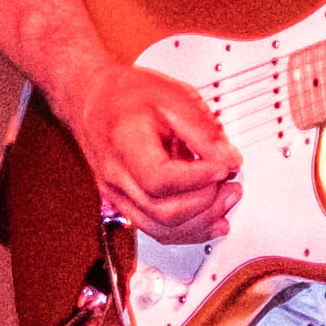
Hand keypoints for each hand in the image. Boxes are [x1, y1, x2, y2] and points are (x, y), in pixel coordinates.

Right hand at [73, 58, 240, 236]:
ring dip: (201, 222)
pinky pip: (156, 229)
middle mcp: (116, 177)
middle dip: (206, 203)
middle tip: (230, 183)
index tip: (224, 166)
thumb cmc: (127, 95)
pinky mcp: (125, 203)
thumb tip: (229, 160)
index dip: (198, 178)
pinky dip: (187, 230)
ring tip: (226, 198)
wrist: (94, 100)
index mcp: (124, 144)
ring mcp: (118, 195)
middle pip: (162, 211)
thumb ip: (203, 131)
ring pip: (160, 229)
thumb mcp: (173, 96)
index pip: (160, 179)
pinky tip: (211, 221)